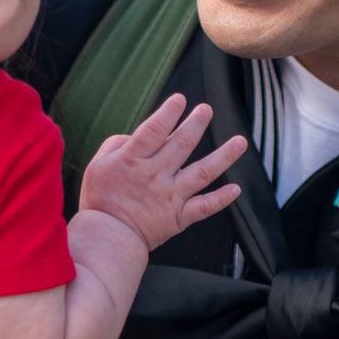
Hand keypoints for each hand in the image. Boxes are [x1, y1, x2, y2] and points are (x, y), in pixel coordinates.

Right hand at [79, 94, 247, 250]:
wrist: (108, 239)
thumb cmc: (100, 200)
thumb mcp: (98, 165)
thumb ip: (116, 144)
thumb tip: (135, 135)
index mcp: (132, 161)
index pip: (153, 130)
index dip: (168, 113)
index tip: (180, 99)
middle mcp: (155, 175)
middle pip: (181, 145)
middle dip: (196, 124)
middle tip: (207, 110)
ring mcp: (170, 196)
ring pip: (202, 173)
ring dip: (224, 156)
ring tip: (240, 141)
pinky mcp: (179, 217)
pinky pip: (204, 207)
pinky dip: (221, 199)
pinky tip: (236, 188)